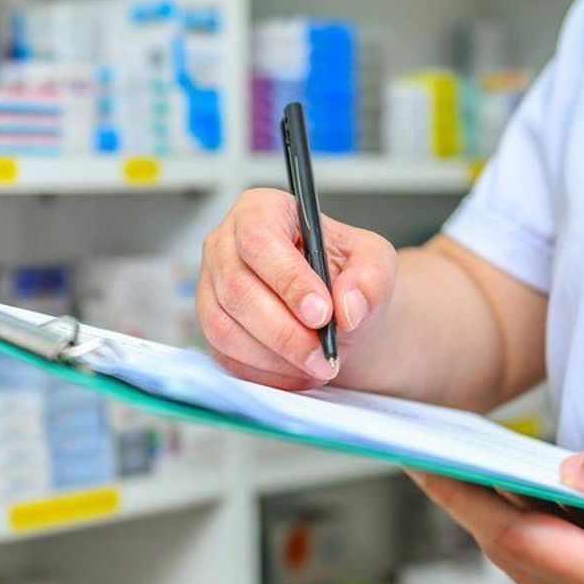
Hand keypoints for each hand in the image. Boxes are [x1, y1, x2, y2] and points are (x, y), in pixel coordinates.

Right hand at [197, 188, 396, 389]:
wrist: (333, 309)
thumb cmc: (345, 274)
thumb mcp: (373, 262)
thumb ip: (370, 279)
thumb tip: (347, 307)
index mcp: (260, 210)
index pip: (259, 239)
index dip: (288, 279)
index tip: (321, 313)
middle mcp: (224, 244)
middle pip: (238, 288)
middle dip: (285, 331)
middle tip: (324, 354)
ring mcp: (209, 286)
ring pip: (226, 327)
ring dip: (275, 356)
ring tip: (317, 365)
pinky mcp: (209, 325)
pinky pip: (225, 355)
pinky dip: (265, 372)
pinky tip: (298, 371)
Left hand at [413, 445, 583, 583]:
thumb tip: (567, 465)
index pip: (515, 538)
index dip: (463, 497)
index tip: (424, 464)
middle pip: (517, 557)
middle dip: (476, 505)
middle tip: (441, 455)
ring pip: (539, 570)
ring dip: (512, 521)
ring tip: (484, 469)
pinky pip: (567, 579)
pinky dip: (548, 539)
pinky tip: (548, 504)